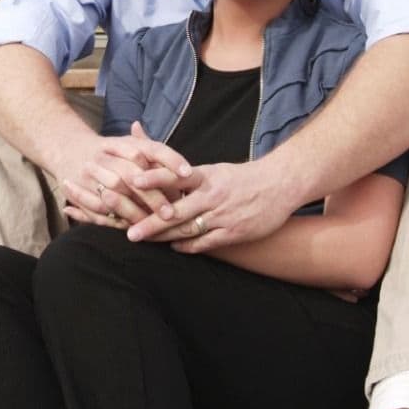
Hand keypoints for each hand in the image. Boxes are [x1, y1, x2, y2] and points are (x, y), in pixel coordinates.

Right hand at [56, 122, 188, 229]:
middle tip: (170, 213)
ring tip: (151, 225)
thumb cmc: (110, 152)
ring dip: (134, 212)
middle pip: (132, 175)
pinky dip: (113, 219)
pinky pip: (97, 208)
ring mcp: (89, 172)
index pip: (150, 148)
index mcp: (121, 142)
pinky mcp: (78, 189)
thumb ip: (157, 158)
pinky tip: (130, 228)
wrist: (66, 147)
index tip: (188, 173)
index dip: (170, 159)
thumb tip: (188, 173)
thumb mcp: (131, 147)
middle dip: (152, 196)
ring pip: (114, 195)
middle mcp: (105, 155)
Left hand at [126, 158, 300, 252]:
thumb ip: (185, 172)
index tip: (133, 181)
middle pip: (176, 211)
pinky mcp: (233, 232)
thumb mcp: (214, 169)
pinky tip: (174, 247)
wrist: (279, 184)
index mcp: (206, 177)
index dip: (154, 179)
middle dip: (151, 222)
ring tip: (144, 240)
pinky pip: (206, 242)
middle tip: (129, 231)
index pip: (176, 177)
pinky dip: (188, 246)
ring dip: (164, 237)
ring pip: (187, 229)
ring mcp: (222, 216)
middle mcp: (211, 196)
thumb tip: (158, 160)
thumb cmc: (241, 177)